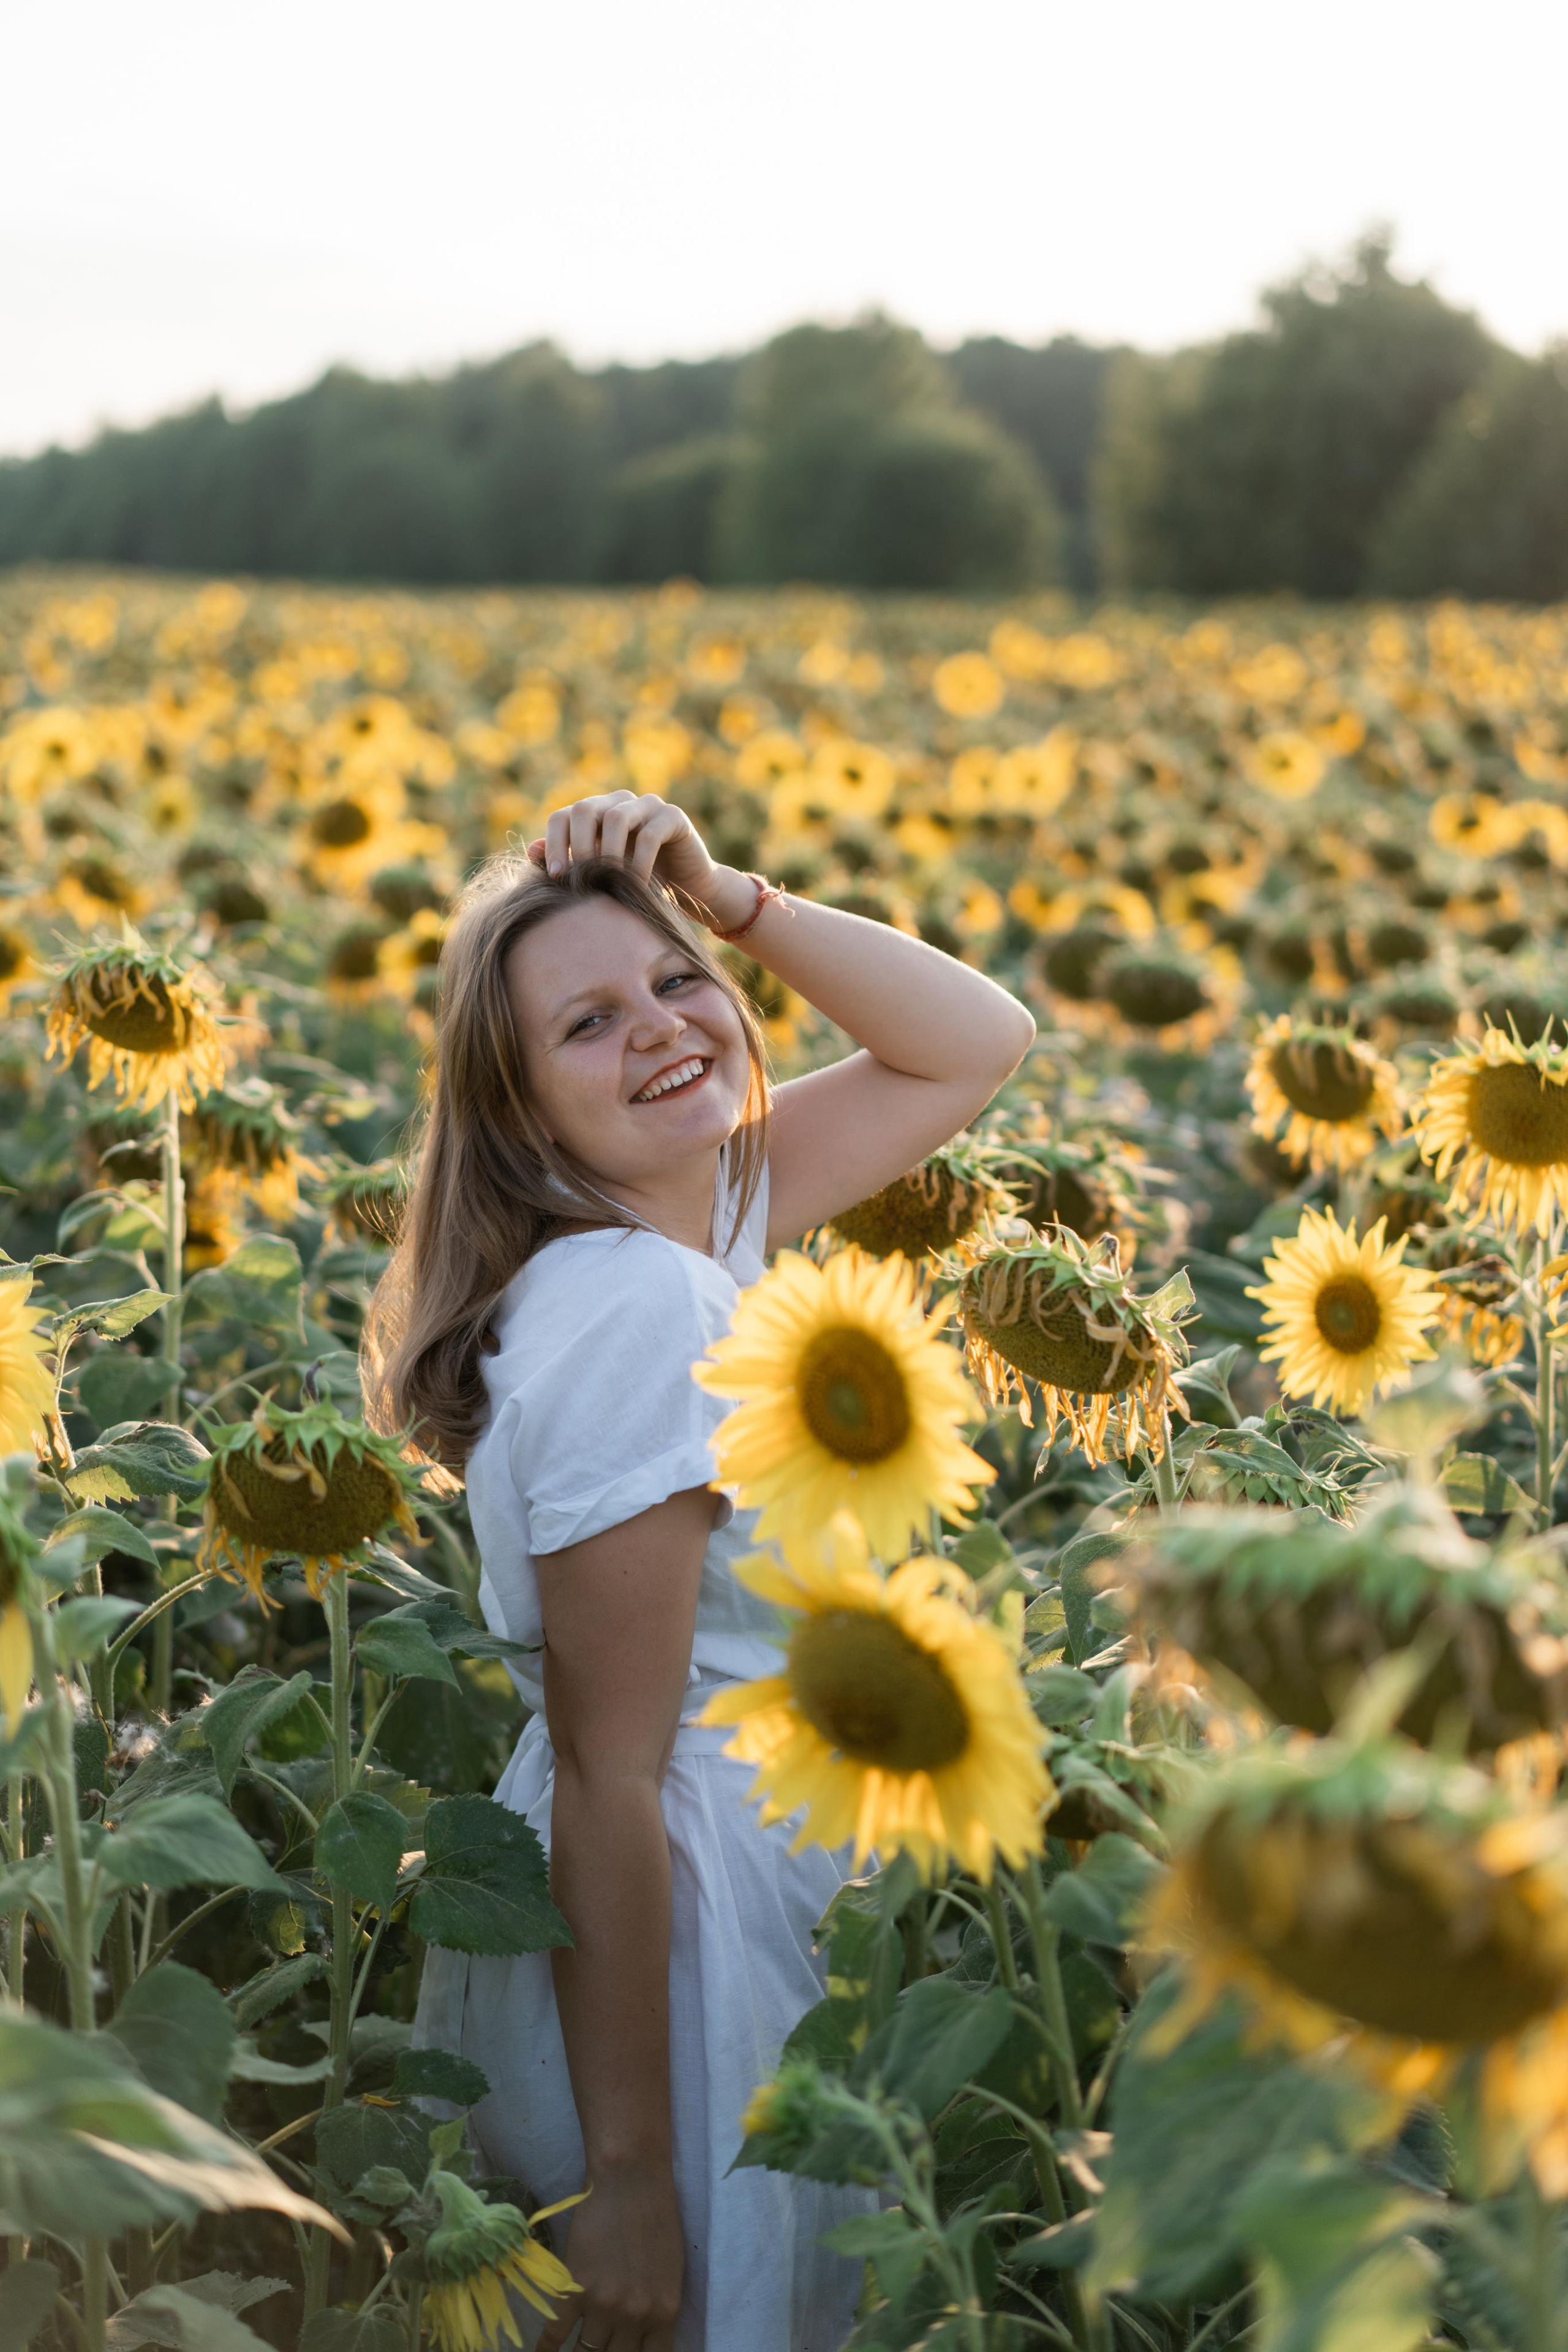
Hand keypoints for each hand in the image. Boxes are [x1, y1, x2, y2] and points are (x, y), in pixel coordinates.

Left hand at [527, 791, 753, 930]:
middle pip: (586, 808)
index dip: (555, 843)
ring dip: (610, 855)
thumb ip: (568, 862)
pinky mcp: (674, 817)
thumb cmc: (639, 883)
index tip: (556, 877)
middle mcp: (620, 801)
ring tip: (611, 883)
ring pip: (617, 818)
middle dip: (579, 846)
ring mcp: (649, 805)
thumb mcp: (600, 876)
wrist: (689, 889)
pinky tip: (639, 886)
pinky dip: (639, 862)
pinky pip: (649, 834)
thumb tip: (531, 851)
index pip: (565, 815)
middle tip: (582, 879)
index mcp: (598, 812)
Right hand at [534, 2167, 683, 2351]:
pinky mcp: (573, 2288)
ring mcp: (602, 2305)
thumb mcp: (670, 2272)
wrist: (631, 2178)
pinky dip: (546, 2349)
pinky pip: (555, 2333)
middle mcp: (635, 2317)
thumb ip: (658, 2309)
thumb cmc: (657, 2217)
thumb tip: (644, 2340)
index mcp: (664, 2313)